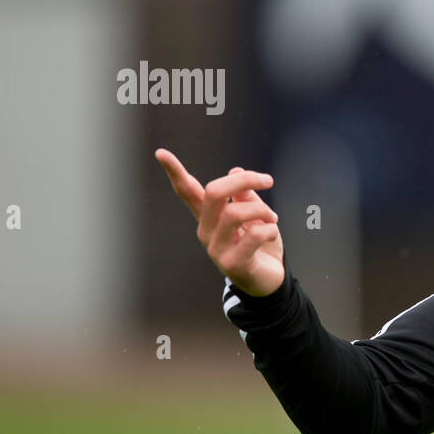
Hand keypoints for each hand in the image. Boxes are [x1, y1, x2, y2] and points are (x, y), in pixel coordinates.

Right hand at [154, 148, 284, 296]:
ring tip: (273, 218)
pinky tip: (272, 234)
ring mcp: (216, 248)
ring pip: (235, 212)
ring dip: (262, 210)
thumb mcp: (256, 215)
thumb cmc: (261, 245)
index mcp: (209, 217)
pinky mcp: (232, 264)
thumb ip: (246, 196)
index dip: (175, 172)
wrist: (270, 281)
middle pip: (213, 192)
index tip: (160, 152)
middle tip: (267, 180)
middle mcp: (207, 231)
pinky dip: (270, 229)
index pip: (188, 191)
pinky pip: (254, 235)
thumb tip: (236, 170)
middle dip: (243, 180)